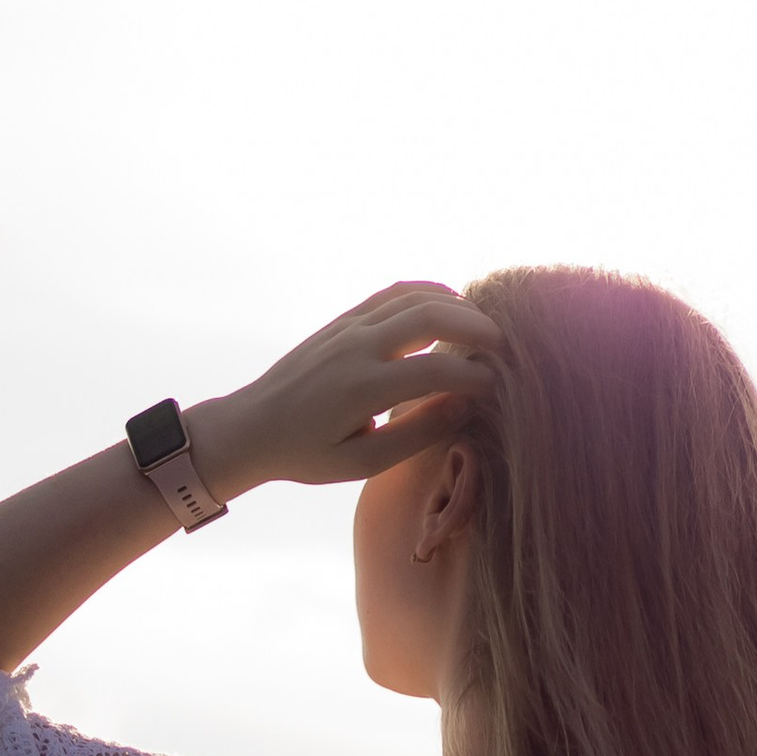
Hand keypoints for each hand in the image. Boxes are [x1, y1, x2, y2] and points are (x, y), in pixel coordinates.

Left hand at [188, 283, 500, 501]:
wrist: (253, 427)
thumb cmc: (306, 455)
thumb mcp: (361, 462)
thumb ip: (415, 434)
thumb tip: (464, 406)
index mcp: (362, 387)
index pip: (435, 369)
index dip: (473, 376)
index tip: (495, 387)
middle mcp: (358, 346)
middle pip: (431, 314)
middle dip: (474, 325)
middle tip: (503, 345)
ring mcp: (350, 325)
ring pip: (415, 296)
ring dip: (456, 304)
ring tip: (482, 326)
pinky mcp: (345, 318)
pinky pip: (395, 293)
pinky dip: (429, 293)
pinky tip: (450, 306)